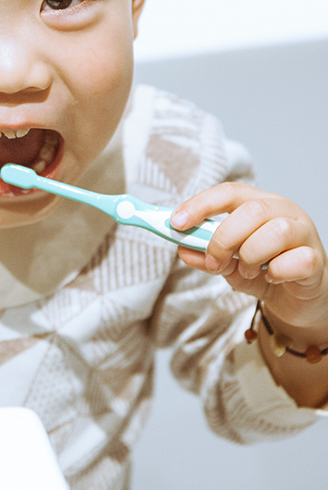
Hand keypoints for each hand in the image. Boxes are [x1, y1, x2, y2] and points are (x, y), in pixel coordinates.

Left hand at [172, 183, 327, 406]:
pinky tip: (272, 277)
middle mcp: (283, 211)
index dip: (201, 204)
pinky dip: (276, 272)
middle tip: (214, 261)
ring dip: (250, 256)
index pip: (228, 192)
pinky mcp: (316, 259)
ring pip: (274, 231)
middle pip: (250, 210)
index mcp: (258, 203)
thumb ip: (206, 256)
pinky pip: (295, 260)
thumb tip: (182, 249)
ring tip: (248, 270)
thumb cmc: (263, 271)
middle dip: (223, 238)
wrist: (297, 300)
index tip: (177, 222)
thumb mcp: (228, 264)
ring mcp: (303, 232)